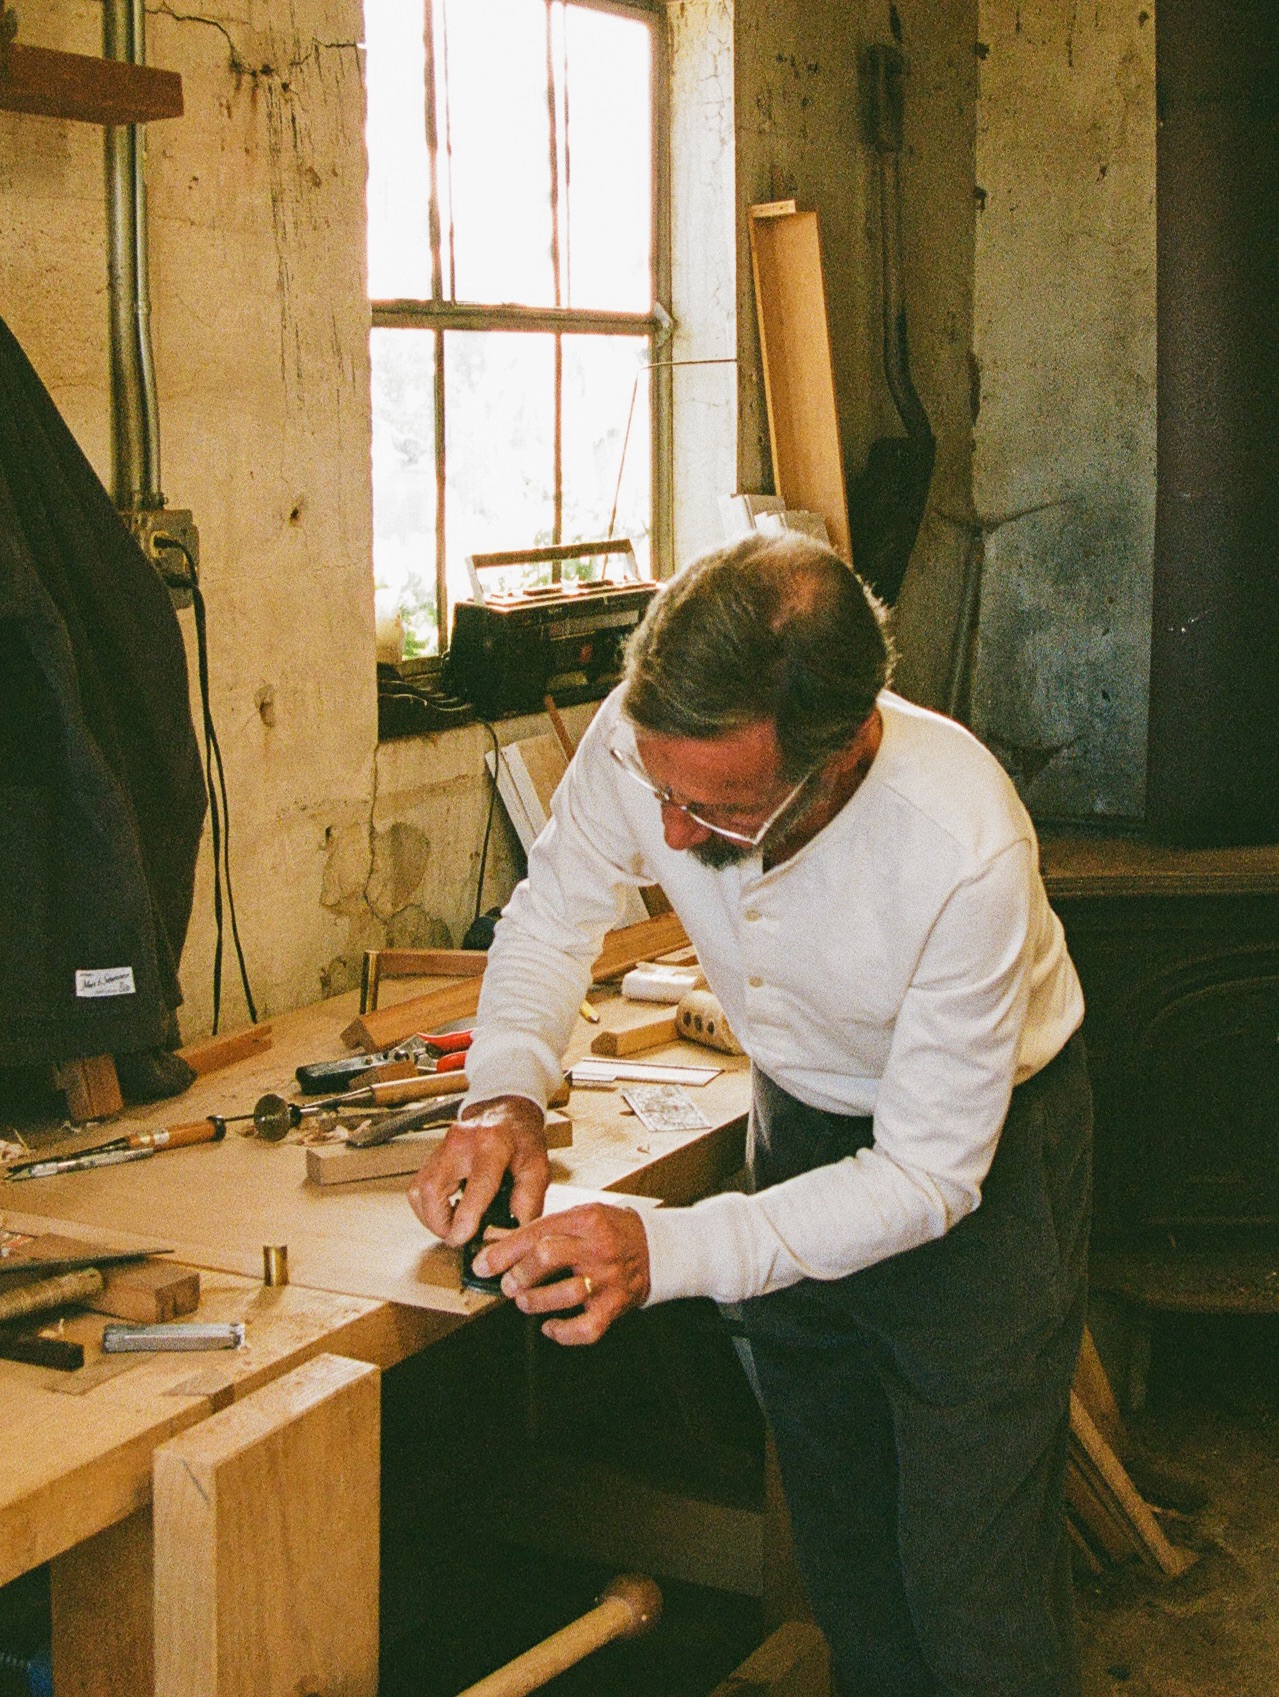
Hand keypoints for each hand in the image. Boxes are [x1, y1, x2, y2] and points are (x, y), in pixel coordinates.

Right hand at [407, 1096, 549, 1246]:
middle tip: (459, 1237)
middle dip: (440, 1223)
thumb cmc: (522, 1141)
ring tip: (454, 1225)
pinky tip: (449, 1211)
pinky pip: (417, 1189)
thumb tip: (510, 1235)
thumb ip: (528, 1202)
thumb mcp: (537, 1168)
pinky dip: (428, 1208)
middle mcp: (461, 1142)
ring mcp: (442, 1146)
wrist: (507, 1112)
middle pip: (432, 1189)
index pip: (477, 1184)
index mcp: (494, 1144)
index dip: (466, 1218)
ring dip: (432, 1218)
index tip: (463, 1239)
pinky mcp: (431, 1155)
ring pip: (419, 1191)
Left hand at [471, 1203, 650, 1343]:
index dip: (504, 1251)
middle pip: (547, 1257)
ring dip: (534, 1301)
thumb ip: (543, 1230)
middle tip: (507, 1284)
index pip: (536, 1232)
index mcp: (586, 1220)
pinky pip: (585, 1328)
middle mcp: (597, 1248)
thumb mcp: (579, 1216)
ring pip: (563, 1294)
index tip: (483, 1264)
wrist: (655, 1247)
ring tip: (525, 1301)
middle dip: (518, 1274)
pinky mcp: (615, 1306)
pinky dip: (562, 1332)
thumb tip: (498, 1243)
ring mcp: (607, 1278)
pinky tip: (550, 1326)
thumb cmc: (611, 1230)